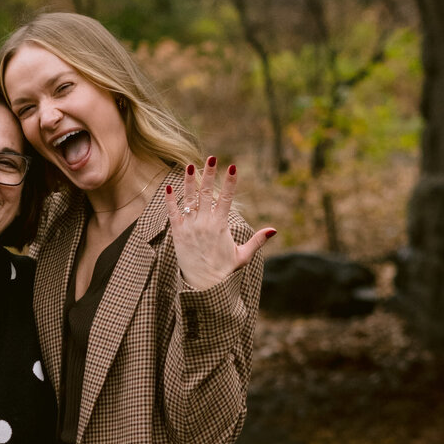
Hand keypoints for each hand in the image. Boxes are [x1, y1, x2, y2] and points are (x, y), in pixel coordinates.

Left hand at [165, 159, 275, 291]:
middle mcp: (204, 223)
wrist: (203, 286)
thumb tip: (274, 230)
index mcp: (221, 226)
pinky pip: (172, 213)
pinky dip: (170, 200)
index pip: (226, 198)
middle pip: (206, 193)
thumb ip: (257, 241)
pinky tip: (169, 187)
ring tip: (189, 166)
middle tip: (211, 158)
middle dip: (209, 174)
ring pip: (189, 200)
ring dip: (189, 182)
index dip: (229, 182)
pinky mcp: (178, 234)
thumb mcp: (243, 256)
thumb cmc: (224, 270)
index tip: (233, 166)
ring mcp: (190, 227)